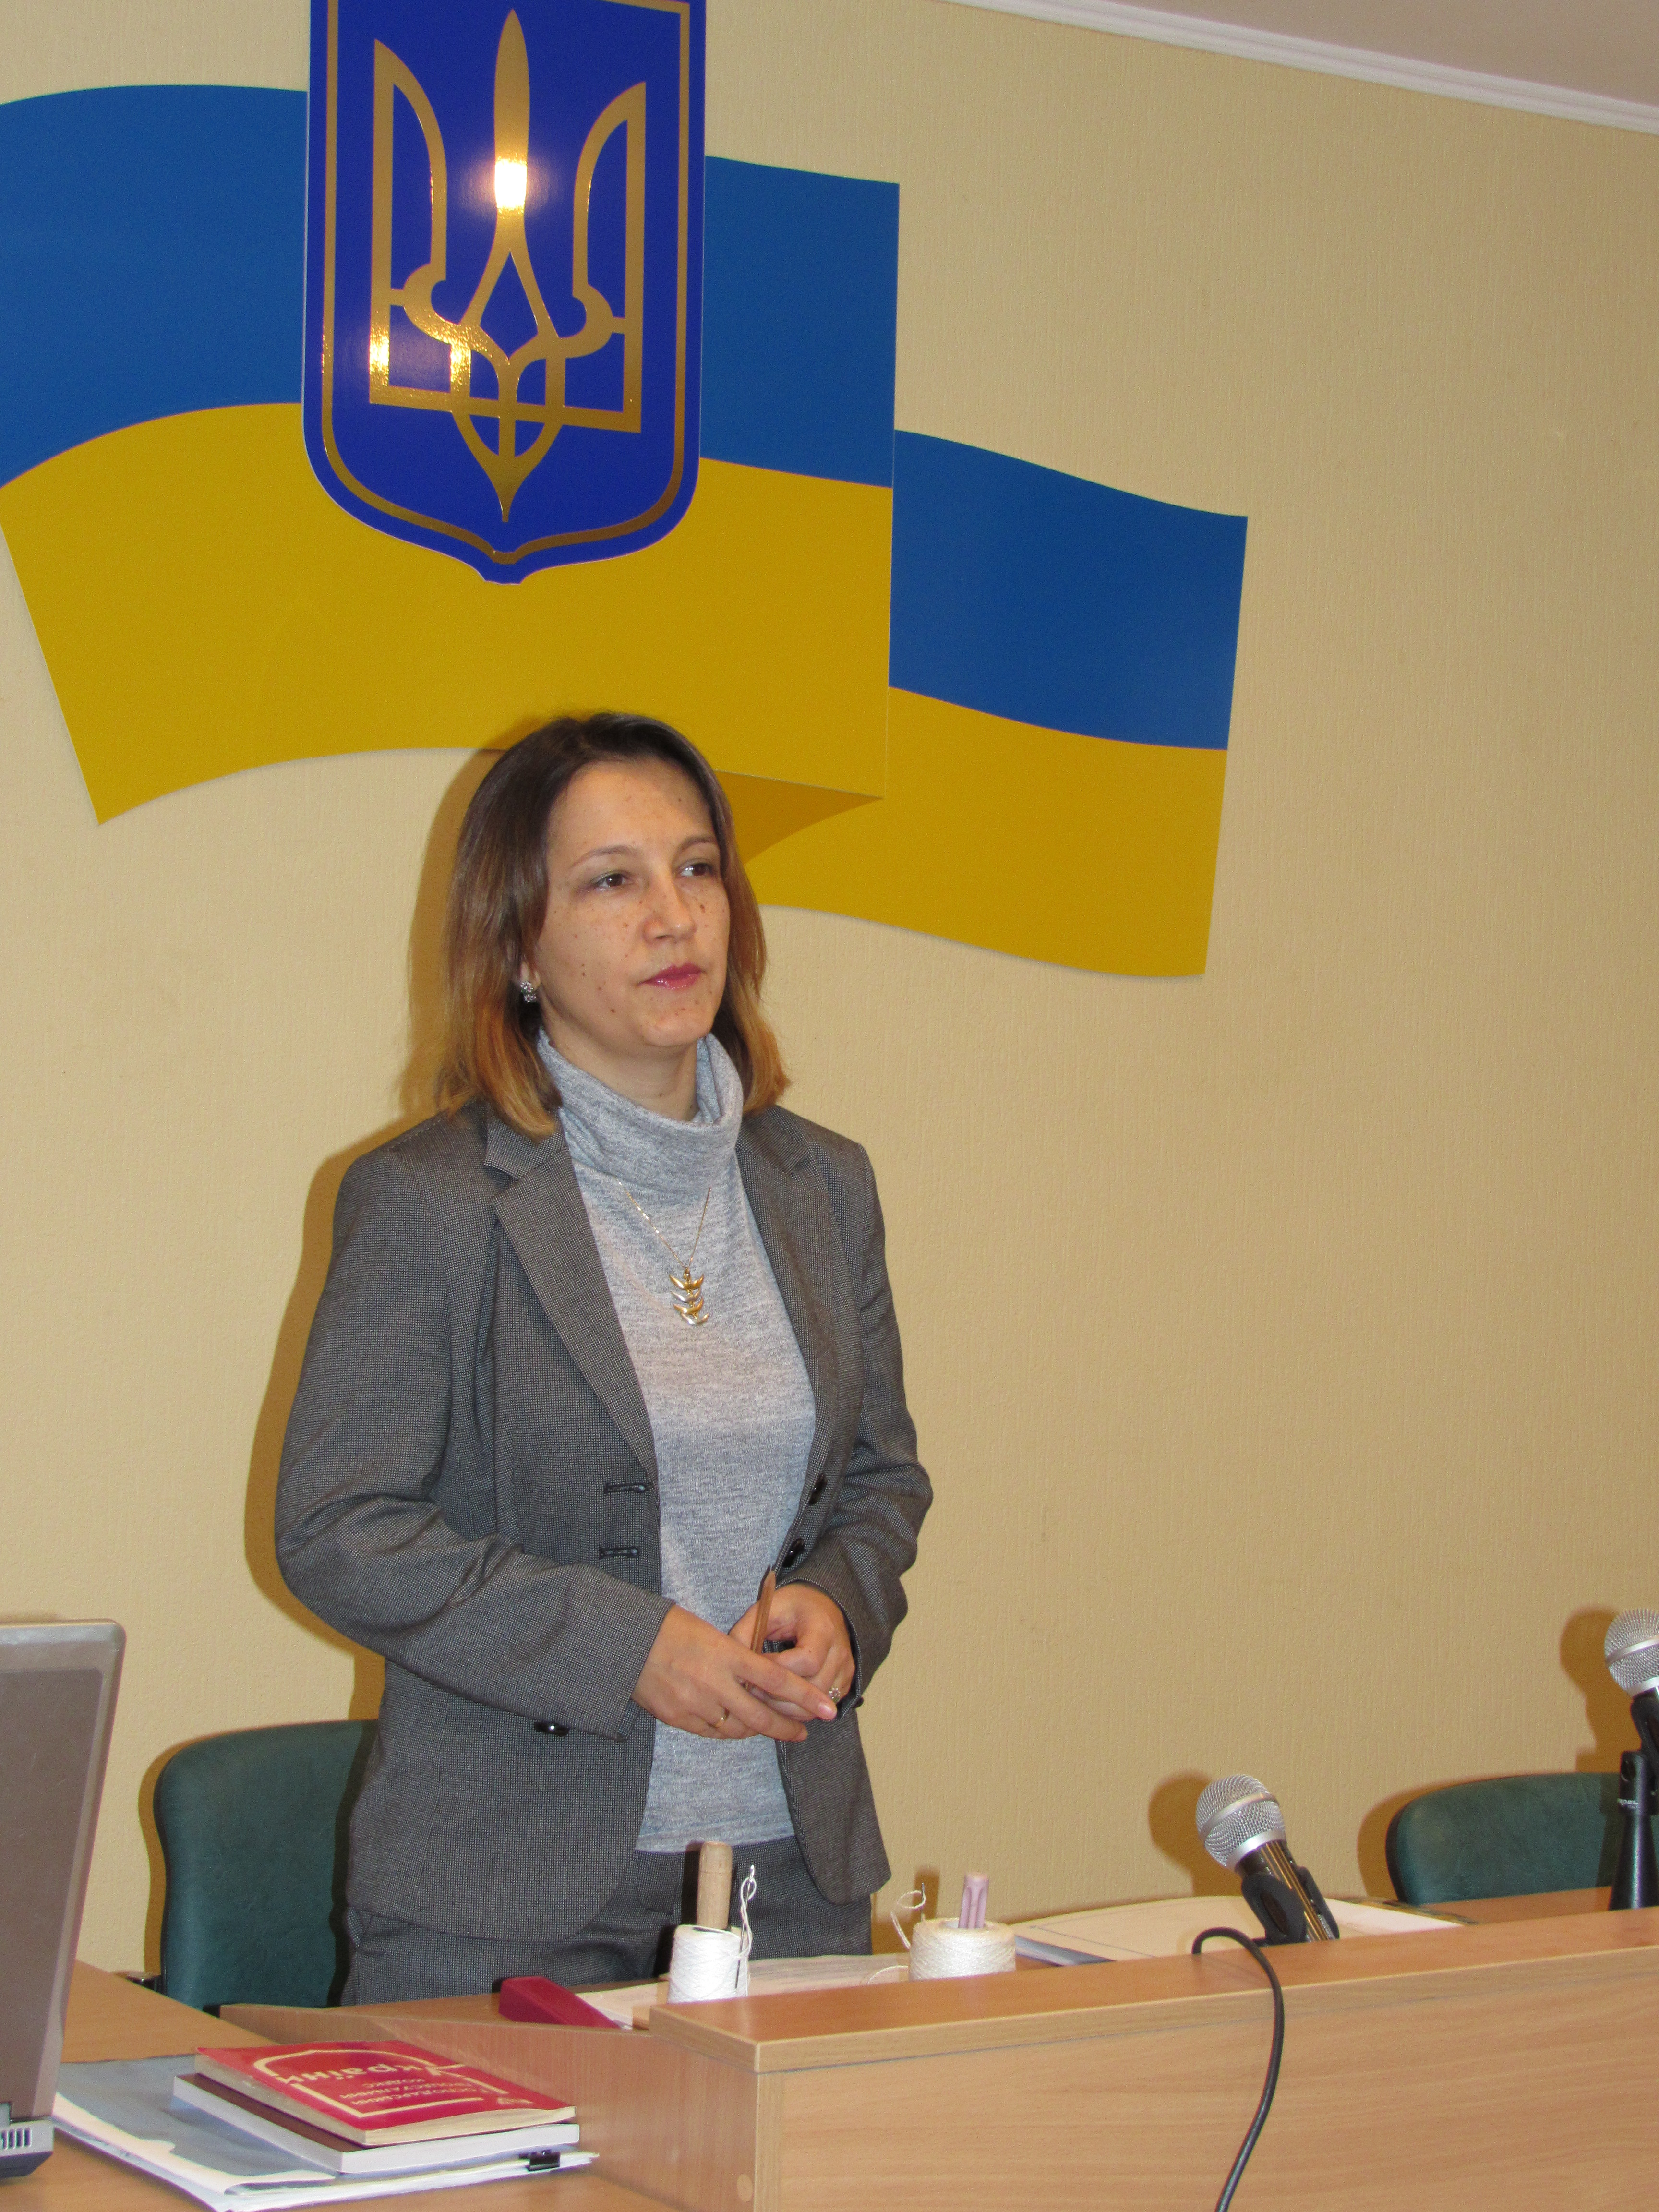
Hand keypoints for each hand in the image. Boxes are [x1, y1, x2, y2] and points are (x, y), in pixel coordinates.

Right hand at [632, 1604, 839, 1740]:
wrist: (625, 1640)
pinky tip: (736, 1725)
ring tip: (771, 1728)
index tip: (828, 1709)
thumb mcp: (711, 1633)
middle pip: (761, 1715)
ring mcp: (695, 1704)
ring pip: (737, 1728)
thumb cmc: (670, 1627)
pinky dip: (728, 1730)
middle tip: (804, 1733)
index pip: (777, 1680)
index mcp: (727, 1654)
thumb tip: (760, 1679)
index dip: (806, 1697)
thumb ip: (737, 1657)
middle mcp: (714, 1683)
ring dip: (757, 1729)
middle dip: (787, 1727)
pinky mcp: (678, 1719)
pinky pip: (712, 1732)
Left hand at [731, 1581, 852, 1717]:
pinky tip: (776, 1704)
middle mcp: (840, 1652)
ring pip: (816, 1706)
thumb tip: (727, 1663)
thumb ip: (746, 1632)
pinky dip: (796, 1712)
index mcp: (823, 1628)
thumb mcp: (767, 1609)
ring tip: (761, 1700)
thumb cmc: (792, 1607)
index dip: (777, 1670)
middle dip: (778, 1695)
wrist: (823, 1607)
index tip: (754, 1668)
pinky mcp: (844, 1684)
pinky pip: (820, 1709)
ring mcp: (845, 1671)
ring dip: (785, 1709)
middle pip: (813, 1689)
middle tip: (751, 1692)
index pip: (806, 1662)